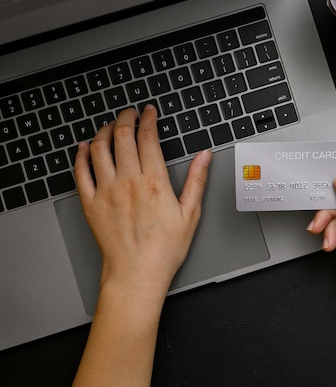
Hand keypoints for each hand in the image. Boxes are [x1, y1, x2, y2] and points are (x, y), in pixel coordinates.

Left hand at [74, 106, 210, 298]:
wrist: (137, 273)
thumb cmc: (164, 249)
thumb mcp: (190, 213)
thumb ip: (197, 180)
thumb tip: (204, 156)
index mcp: (154, 182)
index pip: (148, 138)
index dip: (148, 119)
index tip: (149, 112)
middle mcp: (127, 182)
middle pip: (121, 136)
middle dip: (126, 118)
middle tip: (130, 113)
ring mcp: (106, 191)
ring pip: (99, 149)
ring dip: (104, 131)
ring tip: (110, 126)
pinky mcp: (91, 203)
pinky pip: (80, 171)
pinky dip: (82, 154)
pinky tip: (86, 147)